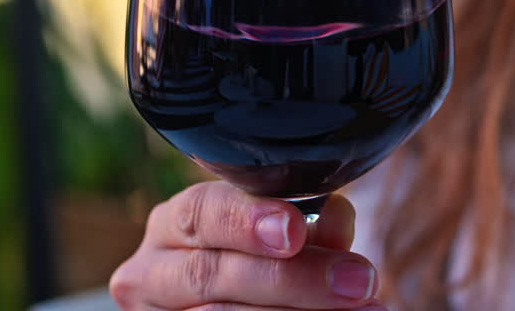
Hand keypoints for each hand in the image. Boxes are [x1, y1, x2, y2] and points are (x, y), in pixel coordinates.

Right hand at [110, 182, 384, 310]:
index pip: (200, 213)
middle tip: (357, 281)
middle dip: (291, 278)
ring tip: (363, 310)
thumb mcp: (281, 233)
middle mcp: (151, 271)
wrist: (237, 301)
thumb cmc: (261, 258)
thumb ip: (308, 223)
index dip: (247, 220)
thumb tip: (336, 217)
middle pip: (211, 274)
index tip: (294, 230)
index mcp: (173, 224)